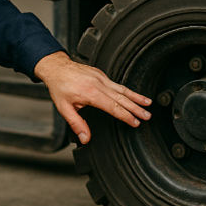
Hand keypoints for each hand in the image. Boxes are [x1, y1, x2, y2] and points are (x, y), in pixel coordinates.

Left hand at [34, 51, 151, 143]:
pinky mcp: (101, 74)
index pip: (113, 107)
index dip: (125, 116)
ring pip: (122, 89)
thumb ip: (76, 124)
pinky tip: (133, 95)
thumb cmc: (59, 87)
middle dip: (136, 108)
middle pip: (122, 98)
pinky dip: (127, 90)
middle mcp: (98, 84)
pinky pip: (117, 84)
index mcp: (91, 93)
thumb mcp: (64, 108)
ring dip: (136, 96)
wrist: (57, 67)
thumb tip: (85, 138)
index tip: (135, 122)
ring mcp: (101, 77)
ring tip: (148, 103)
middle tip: (147, 115)